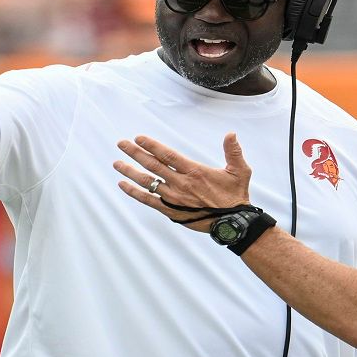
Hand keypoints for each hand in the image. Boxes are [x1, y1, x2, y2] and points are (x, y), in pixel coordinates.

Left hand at [114, 133, 251, 232]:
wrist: (231, 222)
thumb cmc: (235, 196)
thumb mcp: (239, 171)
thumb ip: (233, 151)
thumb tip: (231, 134)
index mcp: (194, 171)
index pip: (168, 155)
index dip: (151, 145)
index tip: (138, 138)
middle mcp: (180, 183)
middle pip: (153, 165)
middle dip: (135, 153)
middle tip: (121, 144)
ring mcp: (173, 198)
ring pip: (147, 182)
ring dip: (130, 171)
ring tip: (117, 163)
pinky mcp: (170, 211)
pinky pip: (148, 200)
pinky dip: (134, 192)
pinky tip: (123, 185)